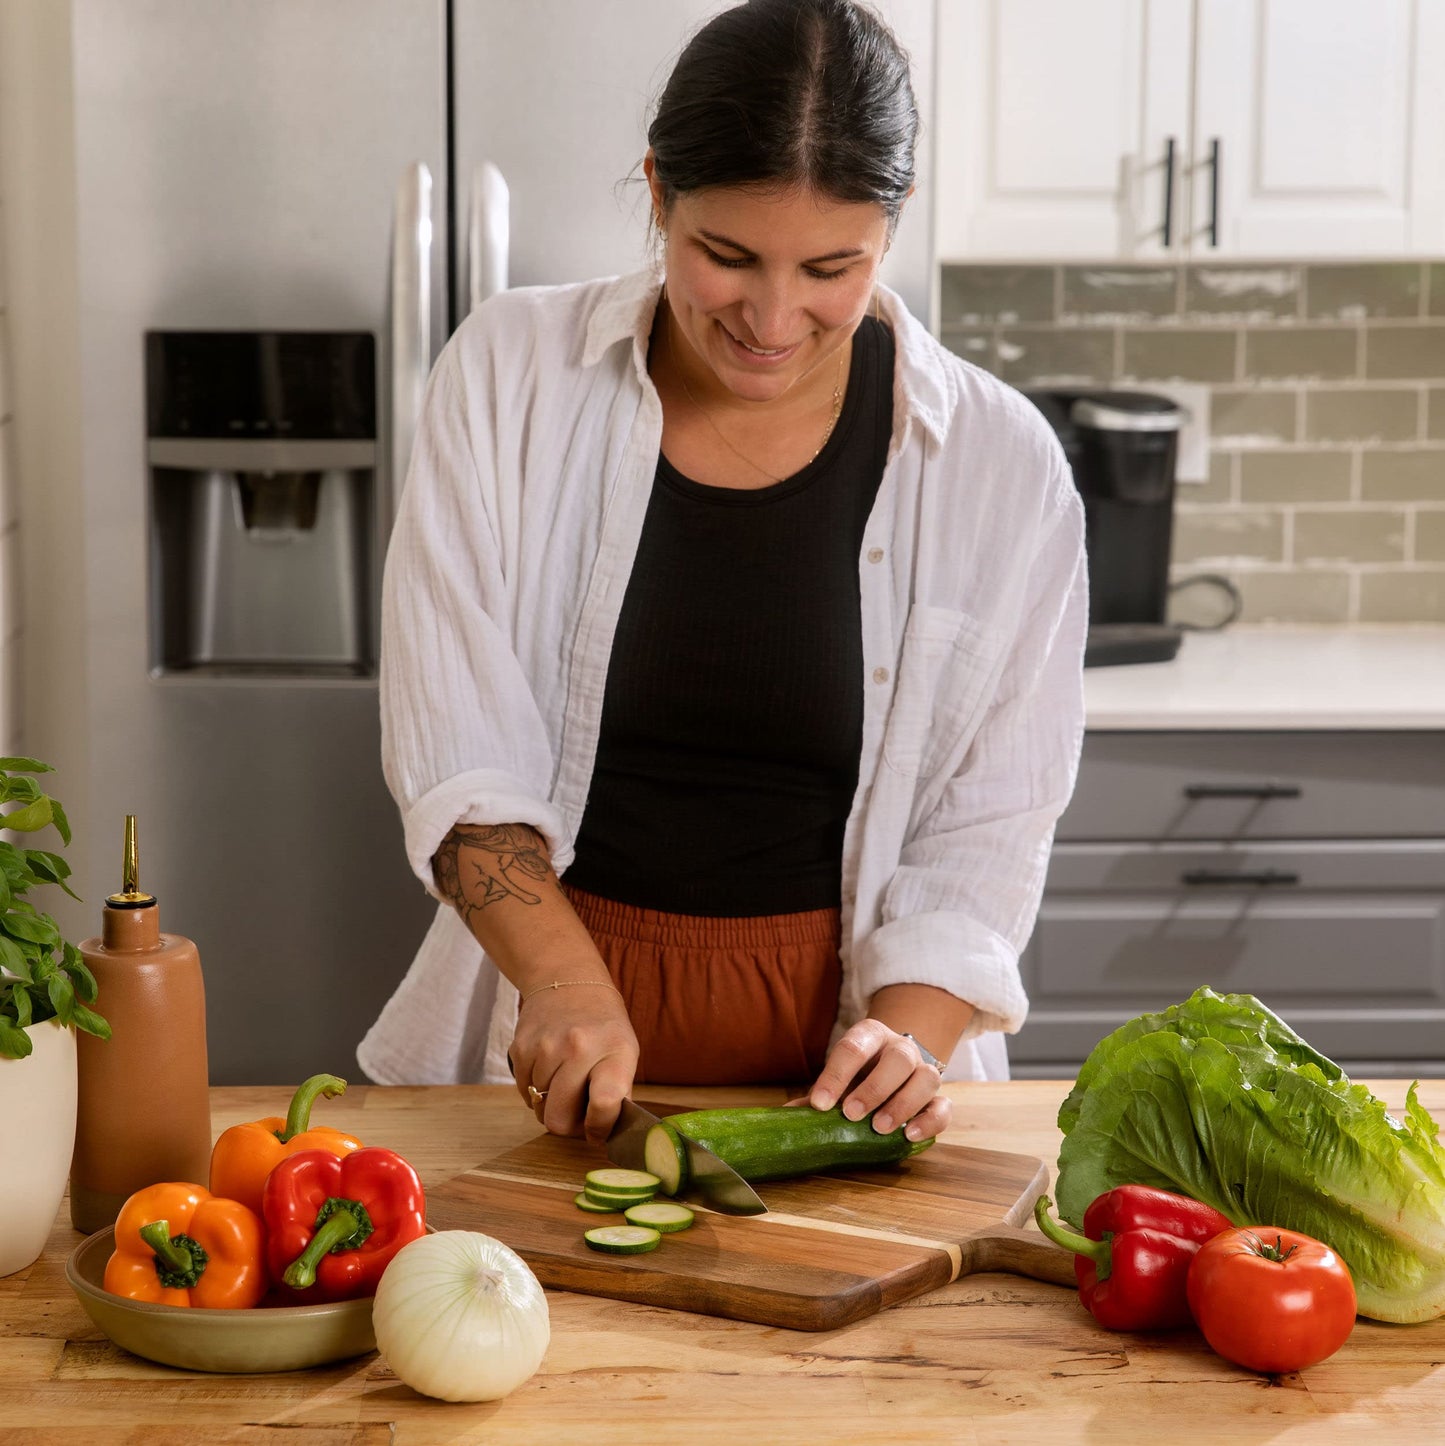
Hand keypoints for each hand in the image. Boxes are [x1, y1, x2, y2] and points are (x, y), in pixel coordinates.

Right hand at [508, 985, 638, 1144]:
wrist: (567, 981)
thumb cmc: (602, 1025)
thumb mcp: (625, 1052)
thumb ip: (618, 1094)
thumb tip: (604, 1135)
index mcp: (615, 1050)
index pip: (606, 1103)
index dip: (599, 1128)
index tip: (597, 1131)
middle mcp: (579, 1047)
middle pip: (559, 1119)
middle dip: (567, 1125)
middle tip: (577, 1111)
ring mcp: (546, 1046)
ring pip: (538, 1107)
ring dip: (550, 1103)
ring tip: (564, 1078)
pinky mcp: (520, 1047)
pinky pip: (523, 1091)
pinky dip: (535, 1088)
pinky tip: (549, 1067)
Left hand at [806, 1019, 950, 1141]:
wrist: (892, 1068)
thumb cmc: (857, 1075)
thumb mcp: (837, 1077)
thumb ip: (817, 1094)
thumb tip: (787, 1114)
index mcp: (870, 1035)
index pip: (853, 1047)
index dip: (835, 1075)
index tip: (819, 1104)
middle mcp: (901, 1048)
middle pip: (898, 1059)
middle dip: (874, 1087)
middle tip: (851, 1114)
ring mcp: (924, 1070)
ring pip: (927, 1078)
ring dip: (903, 1104)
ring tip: (879, 1128)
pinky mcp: (938, 1097)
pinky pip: (945, 1106)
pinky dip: (930, 1121)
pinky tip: (909, 1135)